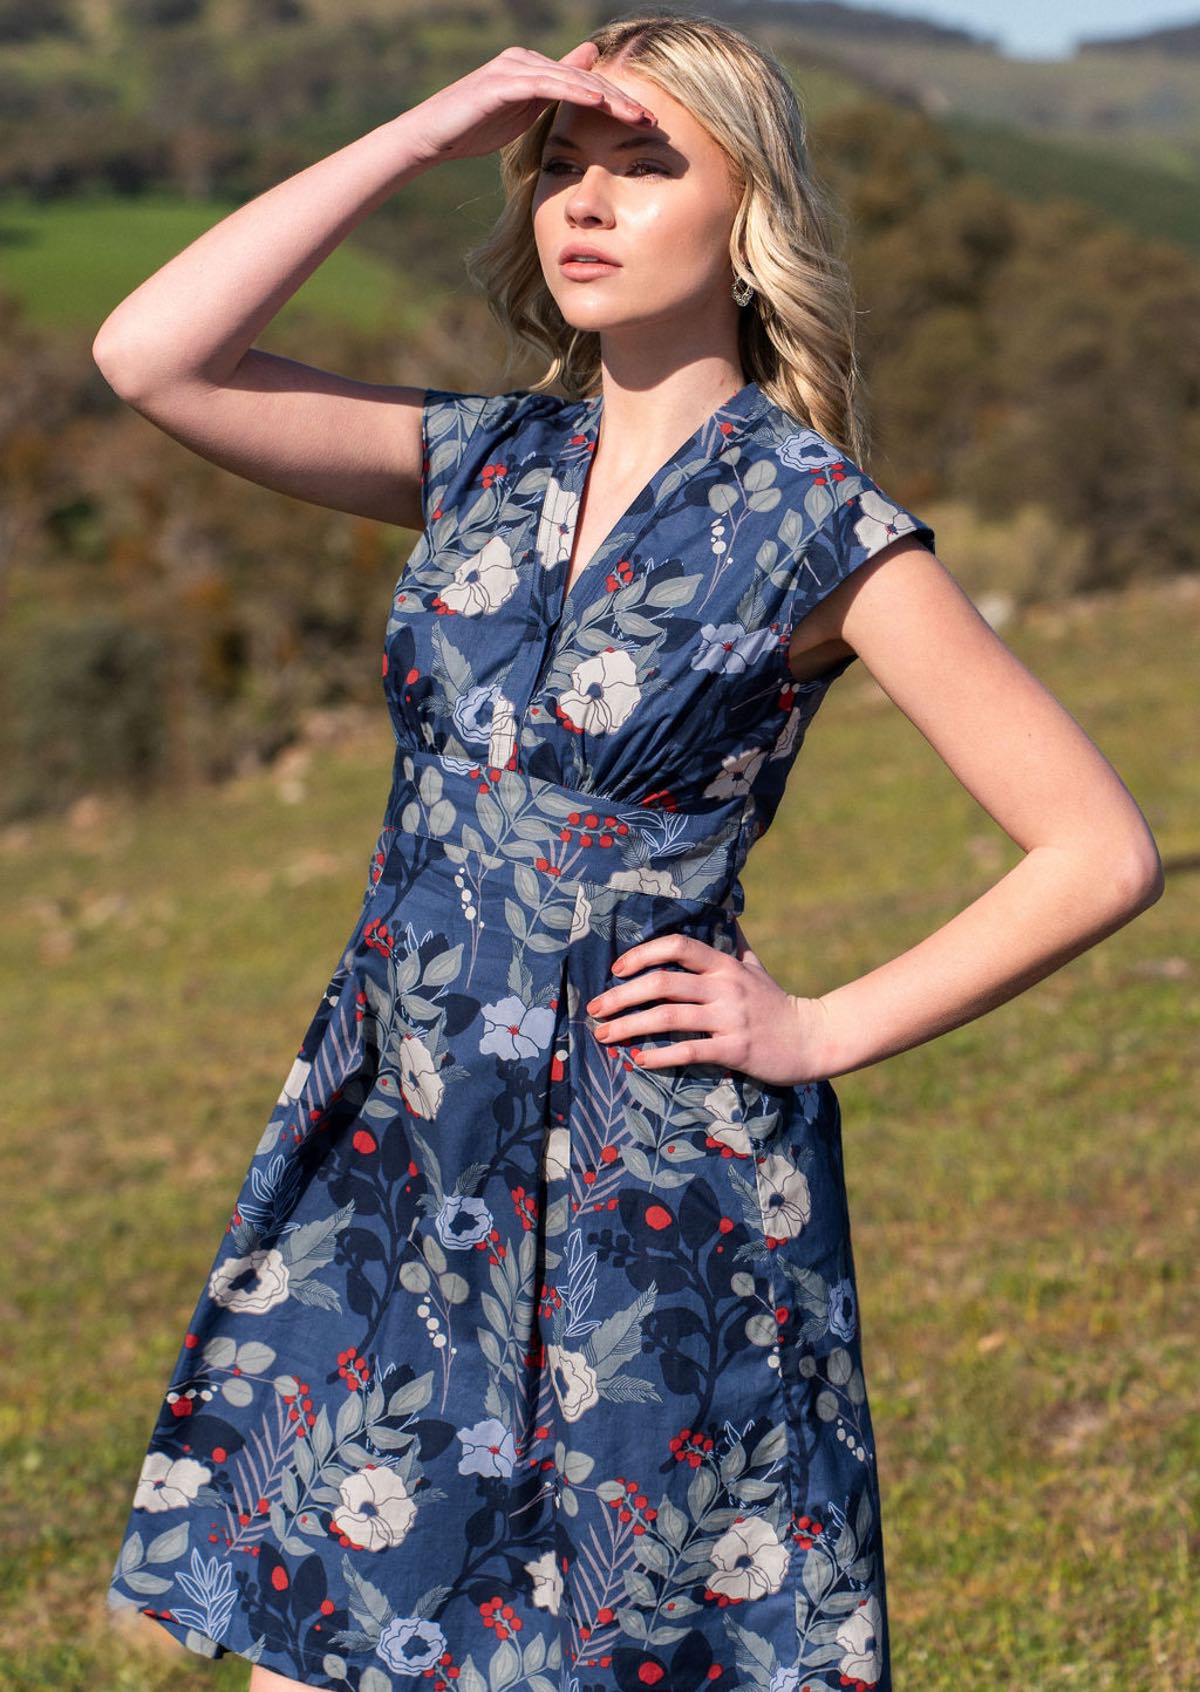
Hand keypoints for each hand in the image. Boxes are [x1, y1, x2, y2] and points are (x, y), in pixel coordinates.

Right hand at [409, 41, 657, 165]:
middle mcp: (526, 60)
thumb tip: (580, 89)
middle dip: (621, 99)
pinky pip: (547, 84)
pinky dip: (575, 91)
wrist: (430, 138)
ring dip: (607, 97)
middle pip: (585, 78)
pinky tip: (599, 103)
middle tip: (653, 118)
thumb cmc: (472, 131)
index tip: (647, 121)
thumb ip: (549, 103)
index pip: (585, 84)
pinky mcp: (502, 81)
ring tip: (635, 115)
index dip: (617, 102)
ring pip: (571, 79)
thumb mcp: (521, 118)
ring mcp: (514, 67)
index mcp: (534, 70)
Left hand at [584, 920, 829, 1087]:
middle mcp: (725, 987)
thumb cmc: (776, 1003)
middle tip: (594, 1009)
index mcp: (725, 965)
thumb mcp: (754, 966)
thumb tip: (722, 907)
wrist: (812, 1039)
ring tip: (604, 1036)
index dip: (642, 954)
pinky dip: (660, 1056)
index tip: (616, 970)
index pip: (678, 946)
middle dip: (621, 996)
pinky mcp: (735, 1049)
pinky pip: (689, 1051)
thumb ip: (732, 942)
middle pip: (662, 983)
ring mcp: (730, 1018)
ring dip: (630, 1026)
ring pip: (669, 1017)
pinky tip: (640, 1060)